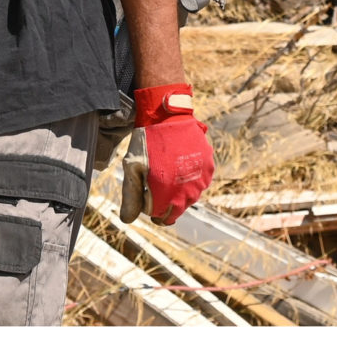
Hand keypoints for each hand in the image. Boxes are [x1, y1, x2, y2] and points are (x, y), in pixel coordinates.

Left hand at [133, 83, 214, 225]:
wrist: (168, 116)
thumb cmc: (147, 143)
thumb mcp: (132, 168)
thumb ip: (131, 197)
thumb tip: (127, 220)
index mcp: (167, 195)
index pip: (161, 218)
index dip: (151, 209)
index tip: (146, 194)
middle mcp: (187, 192)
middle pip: (177, 210)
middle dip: (166, 202)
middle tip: (156, 182)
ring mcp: (201, 180)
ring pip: (190, 198)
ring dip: (180, 191)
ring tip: (168, 170)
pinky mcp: (209, 168)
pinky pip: (200, 183)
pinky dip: (191, 180)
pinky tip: (180, 165)